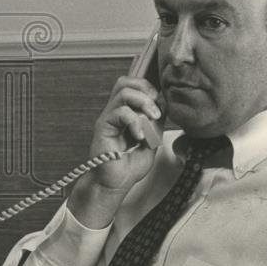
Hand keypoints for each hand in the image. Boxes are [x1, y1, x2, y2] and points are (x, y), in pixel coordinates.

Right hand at [70, 76, 163, 228]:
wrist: (116, 184)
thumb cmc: (130, 165)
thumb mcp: (152, 140)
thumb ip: (156, 123)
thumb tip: (163, 105)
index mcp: (127, 112)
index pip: (135, 85)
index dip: (150, 90)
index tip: (161, 108)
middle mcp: (116, 112)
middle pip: (125, 81)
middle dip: (146, 90)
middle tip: (155, 110)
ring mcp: (109, 118)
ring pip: (123, 91)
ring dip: (143, 103)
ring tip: (151, 119)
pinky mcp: (103, 127)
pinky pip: (120, 112)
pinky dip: (135, 121)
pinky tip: (140, 135)